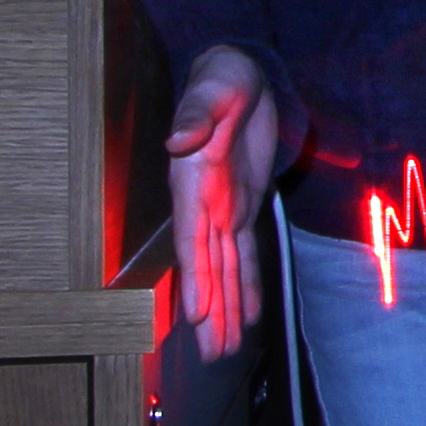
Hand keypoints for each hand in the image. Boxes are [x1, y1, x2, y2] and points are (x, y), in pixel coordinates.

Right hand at [167, 45, 280, 359]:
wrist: (242, 71)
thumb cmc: (224, 77)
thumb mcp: (215, 89)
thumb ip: (196, 116)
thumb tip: (176, 142)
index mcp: (193, 182)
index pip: (191, 239)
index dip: (194, 278)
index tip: (194, 315)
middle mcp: (205, 205)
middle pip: (207, 267)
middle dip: (209, 311)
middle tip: (210, 354)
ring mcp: (223, 210)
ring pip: (225, 270)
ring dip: (225, 309)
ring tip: (223, 350)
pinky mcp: (245, 208)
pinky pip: (246, 255)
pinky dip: (248, 285)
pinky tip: (249, 317)